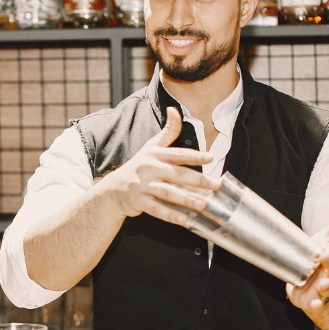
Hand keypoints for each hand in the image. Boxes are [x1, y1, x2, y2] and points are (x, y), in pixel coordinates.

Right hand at [98, 107, 219, 224]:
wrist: (113, 189)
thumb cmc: (138, 167)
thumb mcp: (151, 147)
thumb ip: (167, 131)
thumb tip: (174, 109)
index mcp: (155, 154)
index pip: (178, 154)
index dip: (194, 155)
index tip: (211, 157)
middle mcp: (149, 168)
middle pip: (176, 174)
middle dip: (198, 180)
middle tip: (216, 185)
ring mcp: (142, 185)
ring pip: (167, 192)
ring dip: (186, 199)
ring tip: (203, 205)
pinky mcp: (138, 201)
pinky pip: (156, 209)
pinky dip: (170, 214)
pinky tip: (184, 219)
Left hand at [286, 203, 328, 313]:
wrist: (309, 284)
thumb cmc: (319, 258)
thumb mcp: (327, 239)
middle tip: (325, 256)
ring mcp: (324, 287)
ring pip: (328, 286)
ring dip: (326, 285)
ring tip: (323, 284)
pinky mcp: (314, 300)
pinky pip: (317, 305)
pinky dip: (316, 306)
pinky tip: (315, 305)